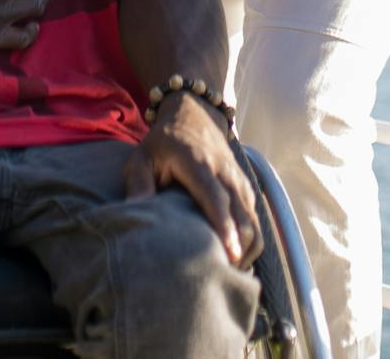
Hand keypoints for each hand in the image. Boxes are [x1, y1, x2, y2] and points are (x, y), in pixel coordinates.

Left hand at [124, 93, 260, 265]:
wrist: (194, 115)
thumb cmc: (163, 143)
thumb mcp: (142, 157)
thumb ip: (138, 184)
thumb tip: (134, 213)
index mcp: (199, 163)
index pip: (216, 197)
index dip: (224, 226)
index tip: (228, 253)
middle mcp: (225, 171)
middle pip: (242, 214)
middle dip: (239, 247)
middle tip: (225, 275)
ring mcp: (239, 179)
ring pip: (254, 220)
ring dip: (247, 247)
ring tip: (230, 273)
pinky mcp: (246, 187)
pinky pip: (255, 218)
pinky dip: (250, 240)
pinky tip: (235, 259)